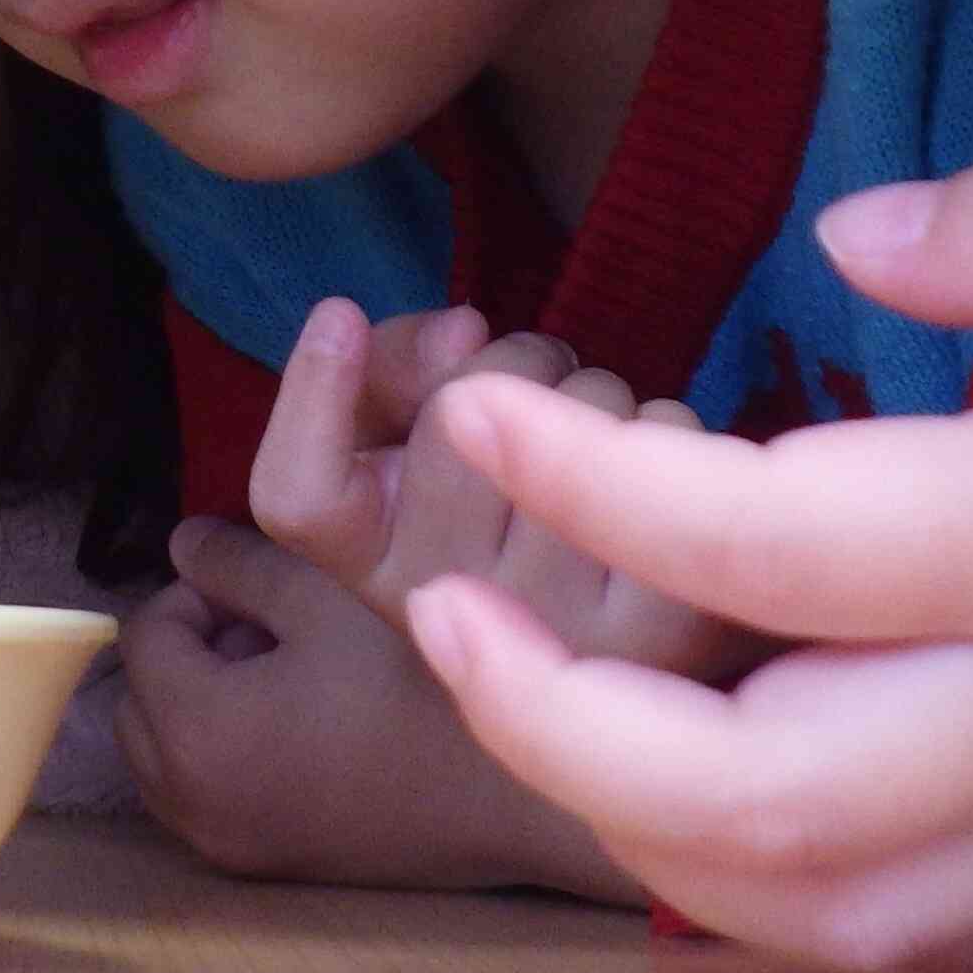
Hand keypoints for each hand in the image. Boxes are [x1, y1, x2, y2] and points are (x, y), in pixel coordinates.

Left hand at [118, 518, 637, 896]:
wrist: (517, 798)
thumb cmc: (422, 682)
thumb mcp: (326, 596)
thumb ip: (238, 562)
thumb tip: (182, 543)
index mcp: (193, 730)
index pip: (144, 634)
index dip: (198, 591)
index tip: (265, 583)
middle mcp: (188, 803)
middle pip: (140, 698)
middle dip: (192, 650)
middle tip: (275, 627)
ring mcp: (224, 845)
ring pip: (163, 751)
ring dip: (201, 702)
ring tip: (293, 673)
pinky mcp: (261, 868)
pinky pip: (201, 794)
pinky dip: (224, 753)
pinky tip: (308, 725)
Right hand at [251, 296, 709, 650]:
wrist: (621, 657)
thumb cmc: (504, 513)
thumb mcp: (411, 442)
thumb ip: (397, 373)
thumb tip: (461, 331)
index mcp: (373, 571)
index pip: (300, 503)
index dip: (310, 398)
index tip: (339, 315)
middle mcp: (454, 615)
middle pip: (460, 410)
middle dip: (507, 363)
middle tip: (528, 401)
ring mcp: (558, 634)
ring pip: (579, 407)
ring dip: (595, 392)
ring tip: (593, 452)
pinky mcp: (672, 626)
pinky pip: (669, 436)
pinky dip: (670, 423)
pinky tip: (660, 478)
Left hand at [387, 156, 972, 972]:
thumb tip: (841, 246)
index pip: (759, 533)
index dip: (581, 485)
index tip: (481, 417)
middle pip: (731, 792)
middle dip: (540, 721)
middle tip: (442, 609)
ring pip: (793, 904)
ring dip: (623, 826)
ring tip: (537, 696)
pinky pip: (901, 925)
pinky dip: (762, 879)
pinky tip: (699, 781)